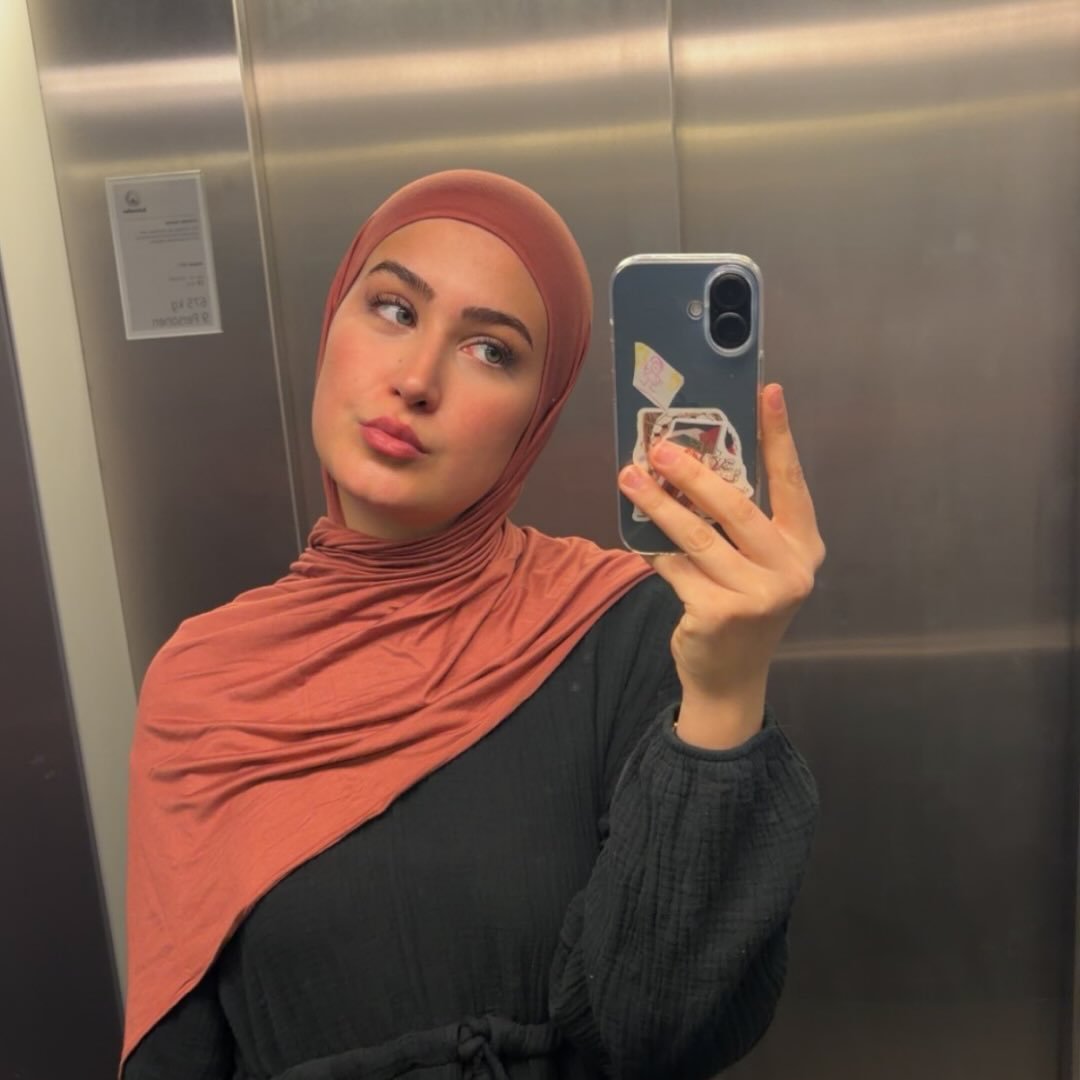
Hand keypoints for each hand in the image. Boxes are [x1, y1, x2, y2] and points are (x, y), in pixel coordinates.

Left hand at [617, 384, 824, 749]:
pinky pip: (676, 568)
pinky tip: (637, 535)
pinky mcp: (720, 614)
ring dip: (658, 505)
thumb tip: (689, 463)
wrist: (730, 677)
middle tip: (660, 447)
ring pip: (697, 536)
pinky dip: (654, 550)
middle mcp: (790, 570)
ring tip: (631, 478)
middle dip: (694, 473)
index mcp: (804, 546)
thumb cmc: (740, 604)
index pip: (791, 481)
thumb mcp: (753, 563)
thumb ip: (737, 523)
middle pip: (736, 507)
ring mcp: (758, 596)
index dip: (779, 436)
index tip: (767, 391)